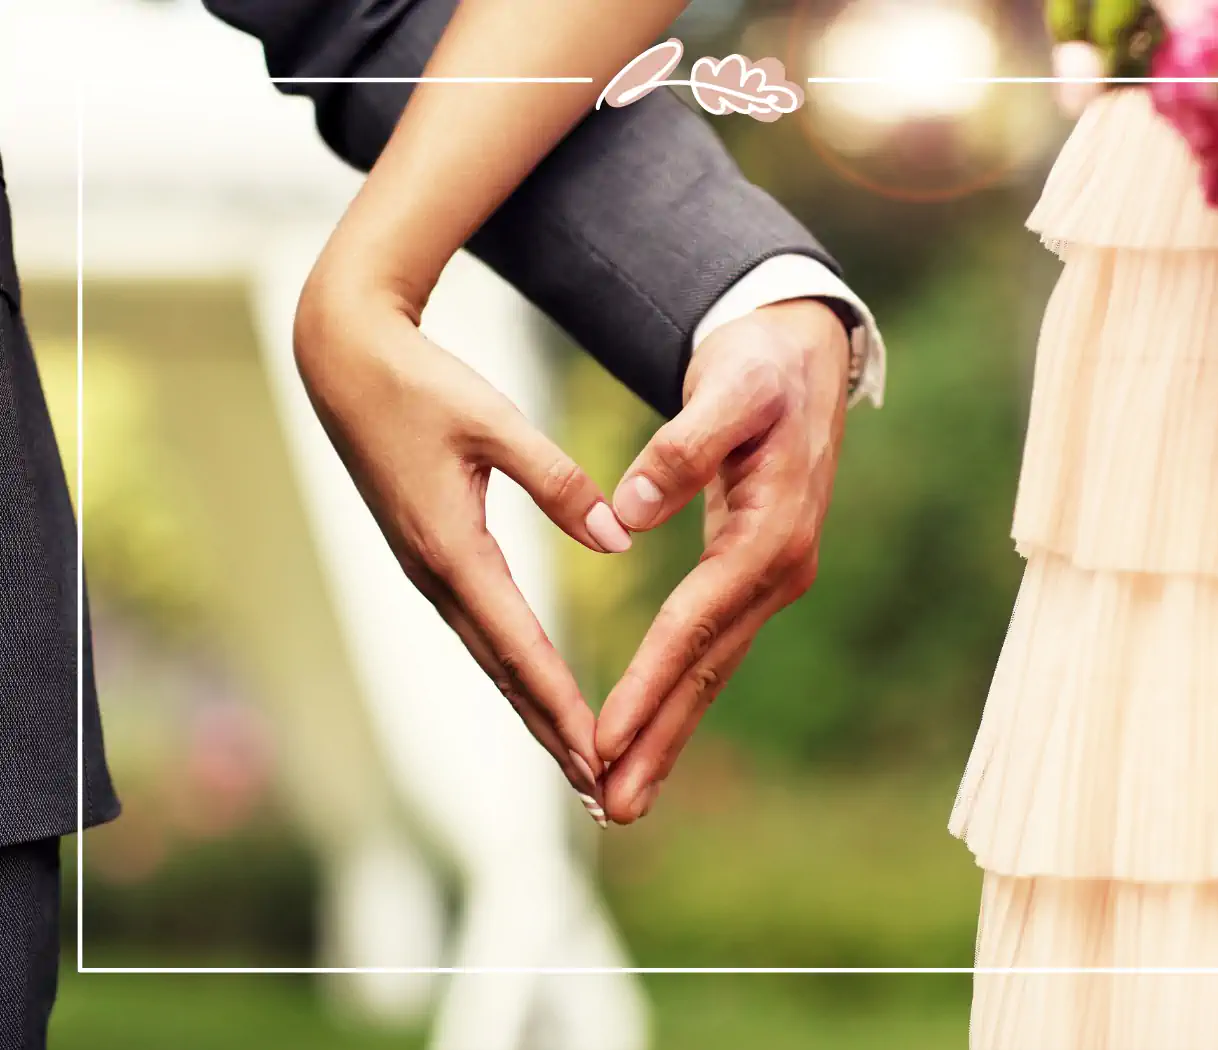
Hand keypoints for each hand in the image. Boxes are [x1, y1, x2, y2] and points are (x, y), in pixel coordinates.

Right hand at [293, 269, 630, 824]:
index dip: (561, 705)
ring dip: (533, 712)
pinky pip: (480, 629)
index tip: (598, 756)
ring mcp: (428, 571)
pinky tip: (537, 689)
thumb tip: (616, 539)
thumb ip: (557, 480)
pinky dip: (514, 670)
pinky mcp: (429, 557)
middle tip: (599, 790)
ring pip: (490, 657)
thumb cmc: (420, 383)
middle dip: (551, 733)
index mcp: (451, 549)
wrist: (344, 361)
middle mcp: (436, 575)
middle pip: (503, 672)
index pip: (518, 646)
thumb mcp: (494, 421)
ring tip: (578, 762)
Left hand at [595, 299, 849, 822]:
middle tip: (614, 806)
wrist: (802, 356)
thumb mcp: (729, 388)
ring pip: (711, 669)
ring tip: (624, 796)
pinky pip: (711, 647)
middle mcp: (778, 571)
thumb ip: (683, 446)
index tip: (604, 736)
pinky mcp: (751, 575)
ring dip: (668, 734)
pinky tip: (651, 730)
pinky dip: (678, 693)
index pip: (696, 623)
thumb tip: (628, 510)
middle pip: (708, 669)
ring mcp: (770, 578)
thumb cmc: (763, 368)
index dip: (649, 683)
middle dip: (660, 740)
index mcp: (771, 534)